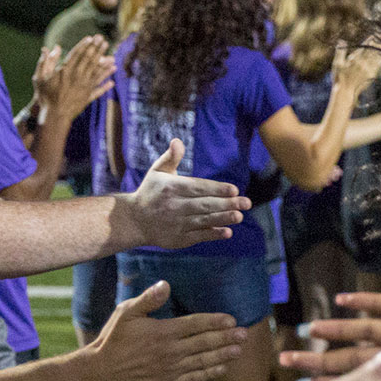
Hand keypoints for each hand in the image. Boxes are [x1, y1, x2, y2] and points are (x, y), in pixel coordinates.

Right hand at [36, 35, 115, 121]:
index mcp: (65, 71)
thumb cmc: (44, 96)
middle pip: (89, 60)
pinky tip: (113, 72)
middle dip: (96, 49)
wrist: (53, 116)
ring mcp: (84, 87)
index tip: (91, 38)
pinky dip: (107, 79)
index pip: (77, 55)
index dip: (84, 46)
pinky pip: (100, 87)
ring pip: (97, 72)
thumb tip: (51, 48)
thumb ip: (46, 62)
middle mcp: (77, 77)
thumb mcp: (40, 77)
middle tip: (103, 40)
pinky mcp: (88, 97)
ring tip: (112, 53)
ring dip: (105, 62)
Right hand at [81, 281, 246, 380]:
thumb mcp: (126, 313)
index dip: (215, 322)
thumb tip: (165, 284)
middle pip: (204, 343)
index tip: (232, 319)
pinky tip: (222, 367)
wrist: (103, 372)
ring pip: (203, 361)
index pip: (195, 325)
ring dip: (223, 355)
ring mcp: (170, 370)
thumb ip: (147, 299)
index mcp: (162, 332)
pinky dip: (210, 372)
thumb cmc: (115, 339)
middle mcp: (170, 352)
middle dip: (226, 337)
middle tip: (245, 333)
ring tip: (239, 349)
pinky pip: (195, 378)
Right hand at [117, 139, 250, 248]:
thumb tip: (178, 141)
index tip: (234, 189)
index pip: (197, 187)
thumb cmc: (151, 192)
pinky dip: (212, 234)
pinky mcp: (177, 239)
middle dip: (226, 204)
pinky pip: (198, 236)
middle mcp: (173, 206)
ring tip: (239, 216)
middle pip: (203, 205)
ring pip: (203, 220)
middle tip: (246, 203)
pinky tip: (227, 231)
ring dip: (223, 219)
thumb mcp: (157, 172)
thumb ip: (170, 157)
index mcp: (170, 188)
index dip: (216, 189)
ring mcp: (175, 224)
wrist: (133, 220)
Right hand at [333, 43, 380, 88]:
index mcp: (355, 59)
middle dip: (380, 43)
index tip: (375, 34)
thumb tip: (341, 41)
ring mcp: (368, 69)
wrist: (346, 92)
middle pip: (373, 50)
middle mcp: (363, 63)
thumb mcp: (337, 64)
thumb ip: (340, 52)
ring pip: (377, 57)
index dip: (371, 40)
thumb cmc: (339, 78)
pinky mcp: (371, 75)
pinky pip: (378, 65)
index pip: (365, 46)